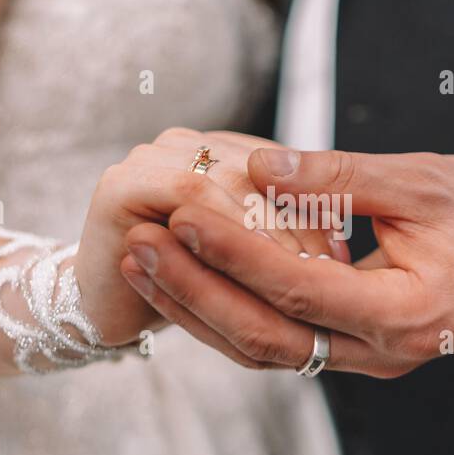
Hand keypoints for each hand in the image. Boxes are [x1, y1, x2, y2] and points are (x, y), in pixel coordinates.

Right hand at [74, 129, 341, 345]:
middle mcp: (182, 144)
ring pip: (229, 180)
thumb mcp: (249, 259)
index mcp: (216, 150)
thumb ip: (285, 233)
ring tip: (302, 273)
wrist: (106, 310)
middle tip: (333, 267)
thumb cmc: (186, 285)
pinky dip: (224, 229)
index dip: (316, 205)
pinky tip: (254, 270)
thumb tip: (348, 241)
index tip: (344, 252)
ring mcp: (149, 158)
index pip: (280, 165)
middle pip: (258, 168)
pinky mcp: (120, 184)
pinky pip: (188, 197)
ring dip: (267, 228)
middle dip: (298, 219)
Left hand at [119, 149, 453, 375]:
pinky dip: (226, 316)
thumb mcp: (421, 181)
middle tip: (138, 248)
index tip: (183, 213)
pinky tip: (183, 283)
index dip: (237, 253)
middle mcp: (384, 355)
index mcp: (409, 315)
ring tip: (142, 263)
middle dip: (198, 294)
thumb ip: (339, 178)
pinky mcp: (351, 353)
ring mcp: (366, 362)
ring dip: (200, 310)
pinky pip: (279, 344)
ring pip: (266, 351)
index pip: (302, 290)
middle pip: (270, 338)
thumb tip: (257, 166)